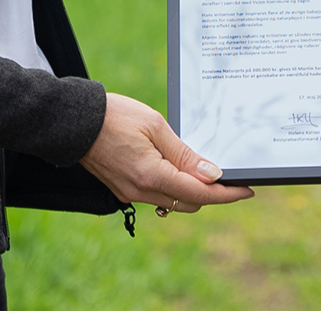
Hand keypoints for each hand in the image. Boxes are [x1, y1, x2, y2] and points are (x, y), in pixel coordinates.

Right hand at [80, 93, 255, 212]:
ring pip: (173, 202)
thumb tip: (211, 175)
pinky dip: (173, 187)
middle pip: (189, 203)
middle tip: (230, 178)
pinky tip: (179, 170)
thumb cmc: (114, 116)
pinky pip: (156, 196)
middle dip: (212, 194)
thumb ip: (184, 154)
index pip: (199, 194)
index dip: (227, 194)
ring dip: (192, 192)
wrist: (74, 122)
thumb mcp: (155, 126)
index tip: (247, 190)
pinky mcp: (122, 190)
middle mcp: (141, 192)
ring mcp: (130, 194)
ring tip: (207, 172)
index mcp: (152, 176)